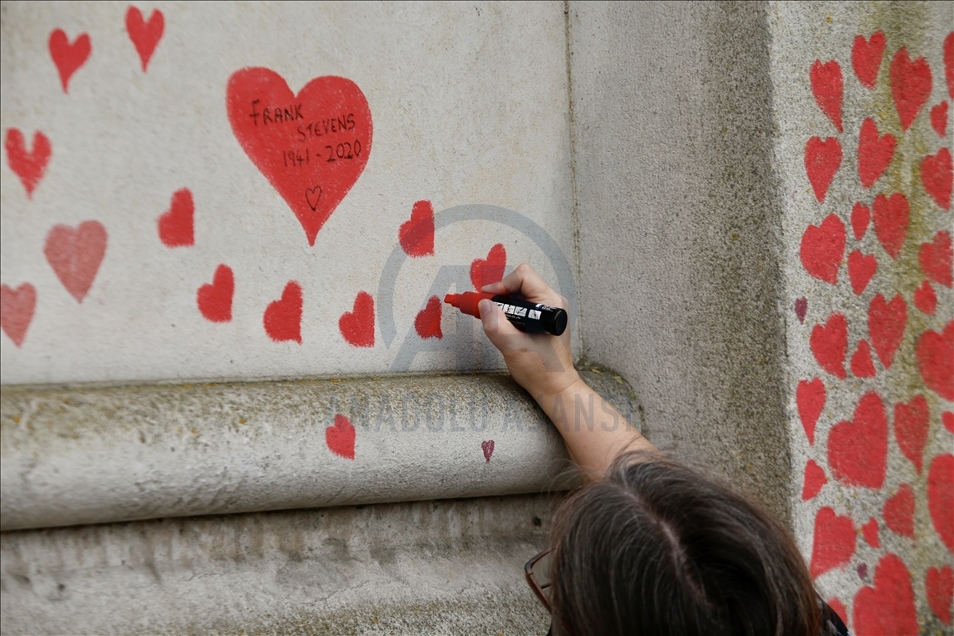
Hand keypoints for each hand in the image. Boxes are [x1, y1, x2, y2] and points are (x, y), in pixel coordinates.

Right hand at [478, 263, 580, 400]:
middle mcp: (552, 302)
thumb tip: (483, 304)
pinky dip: (507, 311)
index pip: (523, 277)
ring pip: (518, 294)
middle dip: (499, 295)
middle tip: (484, 309)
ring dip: (502, 304)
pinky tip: (501, 325)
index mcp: (550, 304)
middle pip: (519, 283)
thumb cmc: (542, 370)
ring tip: (492, 319)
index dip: (501, 284)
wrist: (555, 387)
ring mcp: (548, 310)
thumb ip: (497, 325)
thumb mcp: (514, 348)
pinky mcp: (542, 318)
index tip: (486, 299)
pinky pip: (521, 305)